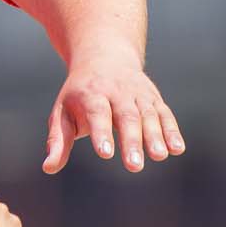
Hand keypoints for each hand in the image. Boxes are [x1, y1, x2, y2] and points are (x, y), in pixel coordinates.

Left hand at [43, 50, 183, 173]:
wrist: (104, 58)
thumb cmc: (78, 95)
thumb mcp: (62, 113)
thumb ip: (58, 141)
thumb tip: (48, 168)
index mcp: (90, 94)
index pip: (97, 114)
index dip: (101, 132)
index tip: (105, 153)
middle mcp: (116, 92)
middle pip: (126, 117)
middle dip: (131, 141)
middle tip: (133, 166)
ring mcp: (138, 94)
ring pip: (148, 115)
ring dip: (155, 136)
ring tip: (158, 156)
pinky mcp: (154, 98)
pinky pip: (164, 114)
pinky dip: (172, 131)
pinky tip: (177, 149)